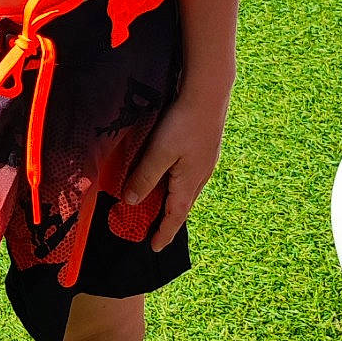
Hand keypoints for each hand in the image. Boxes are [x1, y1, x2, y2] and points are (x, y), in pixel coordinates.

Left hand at [121, 86, 230, 252]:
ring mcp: (206, 162)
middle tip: (156, 230)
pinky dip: (179, 184)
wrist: (209, 92)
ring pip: (188, 190)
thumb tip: (131, 202)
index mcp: (190, 182)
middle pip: (184, 205)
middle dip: (170, 219)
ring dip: (175, 201)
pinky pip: (191, 176)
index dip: (164, 232)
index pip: (175, 216)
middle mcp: (201, 175)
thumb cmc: (183, 121)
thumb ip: (145, 176)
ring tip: (162, 206)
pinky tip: (174, 175)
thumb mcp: (159, 151)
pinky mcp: (206, 148)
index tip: (154, 247)